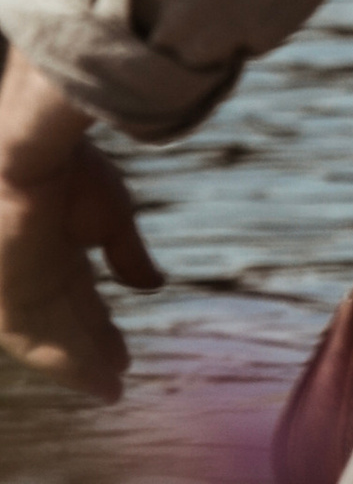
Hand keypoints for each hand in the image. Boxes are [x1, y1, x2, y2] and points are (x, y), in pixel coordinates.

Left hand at [0, 60, 161, 406]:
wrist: (34, 151)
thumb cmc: (76, 168)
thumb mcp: (113, 216)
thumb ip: (128, 255)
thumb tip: (155, 286)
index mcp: (55, 241)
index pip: (78, 292)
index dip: (100, 322)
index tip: (124, 349)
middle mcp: (34, 268)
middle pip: (65, 318)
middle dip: (91, 345)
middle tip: (120, 370)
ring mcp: (20, 284)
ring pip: (50, 337)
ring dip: (80, 363)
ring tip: (111, 384)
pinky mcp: (10, 299)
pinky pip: (34, 342)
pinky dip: (66, 363)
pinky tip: (95, 378)